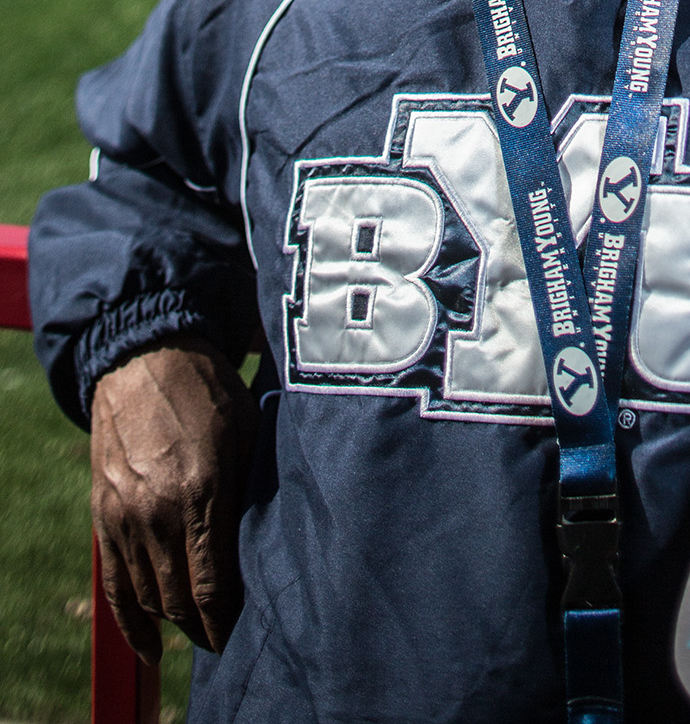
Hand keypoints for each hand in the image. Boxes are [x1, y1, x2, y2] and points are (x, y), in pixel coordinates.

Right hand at [90, 333, 258, 663]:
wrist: (145, 358)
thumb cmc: (208, 390)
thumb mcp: (248, 429)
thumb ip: (254, 487)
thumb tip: (271, 540)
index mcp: (202, 490)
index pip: (214, 583)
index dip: (229, 618)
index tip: (247, 629)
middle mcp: (158, 512)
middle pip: (181, 600)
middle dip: (206, 627)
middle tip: (229, 635)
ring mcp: (126, 517)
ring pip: (150, 597)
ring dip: (175, 622)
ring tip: (201, 630)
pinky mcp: (103, 516)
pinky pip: (115, 585)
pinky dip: (131, 622)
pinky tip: (151, 646)